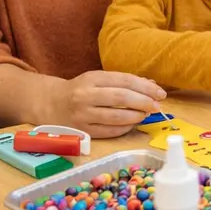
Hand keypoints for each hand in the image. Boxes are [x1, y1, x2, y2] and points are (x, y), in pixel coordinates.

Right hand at [40, 71, 166, 138]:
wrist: (50, 104)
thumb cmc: (81, 90)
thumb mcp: (98, 80)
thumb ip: (123, 81)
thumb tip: (151, 85)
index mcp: (91, 78)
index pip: (124, 80)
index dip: (145, 87)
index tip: (160, 93)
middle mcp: (85, 96)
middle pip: (121, 98)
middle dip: (144, 102)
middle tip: (157, 106)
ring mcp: (82, 115)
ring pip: (116, 117)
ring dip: (136, 116)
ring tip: (145, 114)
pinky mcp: (82, 131)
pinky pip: (110, 131)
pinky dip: (125, 128)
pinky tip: (132, 124)